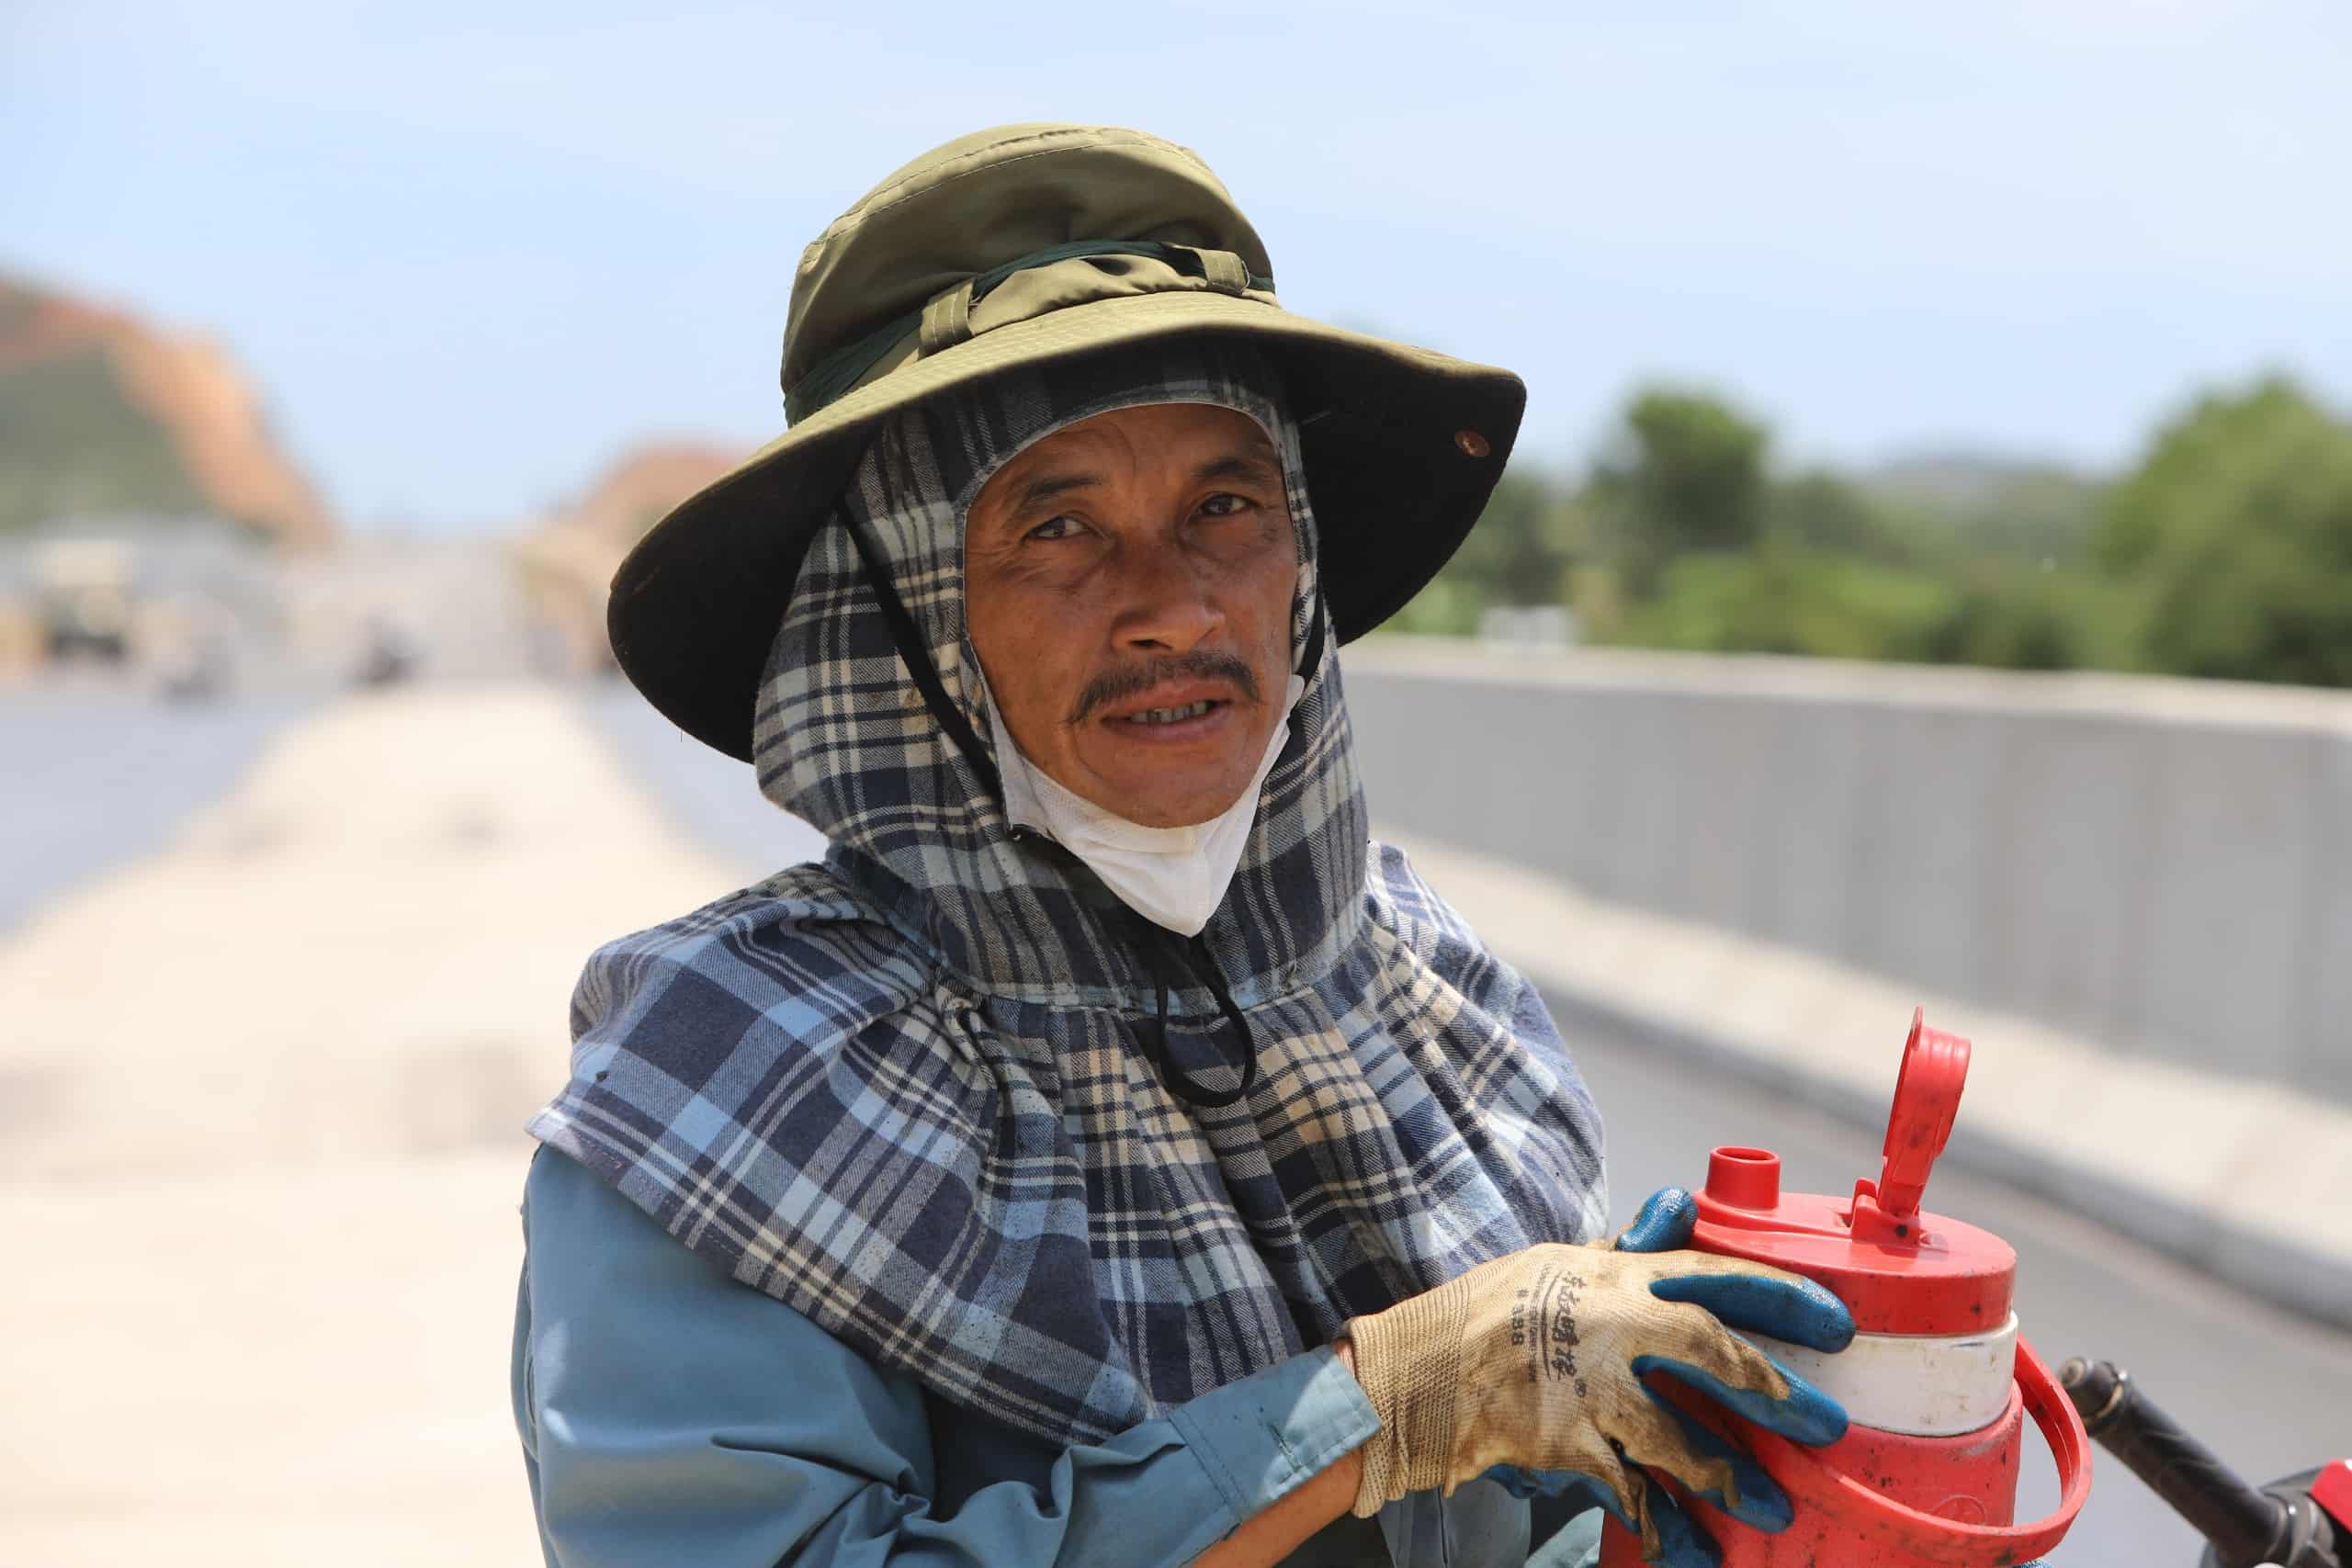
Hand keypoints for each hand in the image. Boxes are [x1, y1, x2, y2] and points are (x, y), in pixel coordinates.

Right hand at [1342, 1188, 1852, 1564]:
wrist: (1410, 1372)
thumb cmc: (1484, 1314)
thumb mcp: (1556, 1265)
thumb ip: (1624, 1249)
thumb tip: (1678, 1211)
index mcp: (1610, 1275)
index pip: (1710, 1272)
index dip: (1779, 1295)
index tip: (1835, 1319)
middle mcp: (1605, 1324)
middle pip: (1710, 1351)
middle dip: (1774, 1390)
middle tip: (1826, 1424)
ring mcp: (1583, 1386)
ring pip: (1676, 1435)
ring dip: (1729, 1476)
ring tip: (1772, 1509)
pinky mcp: (1562, 1443)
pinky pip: (1628, 1491)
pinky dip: (1663, 1527)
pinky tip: (1692, 1553)